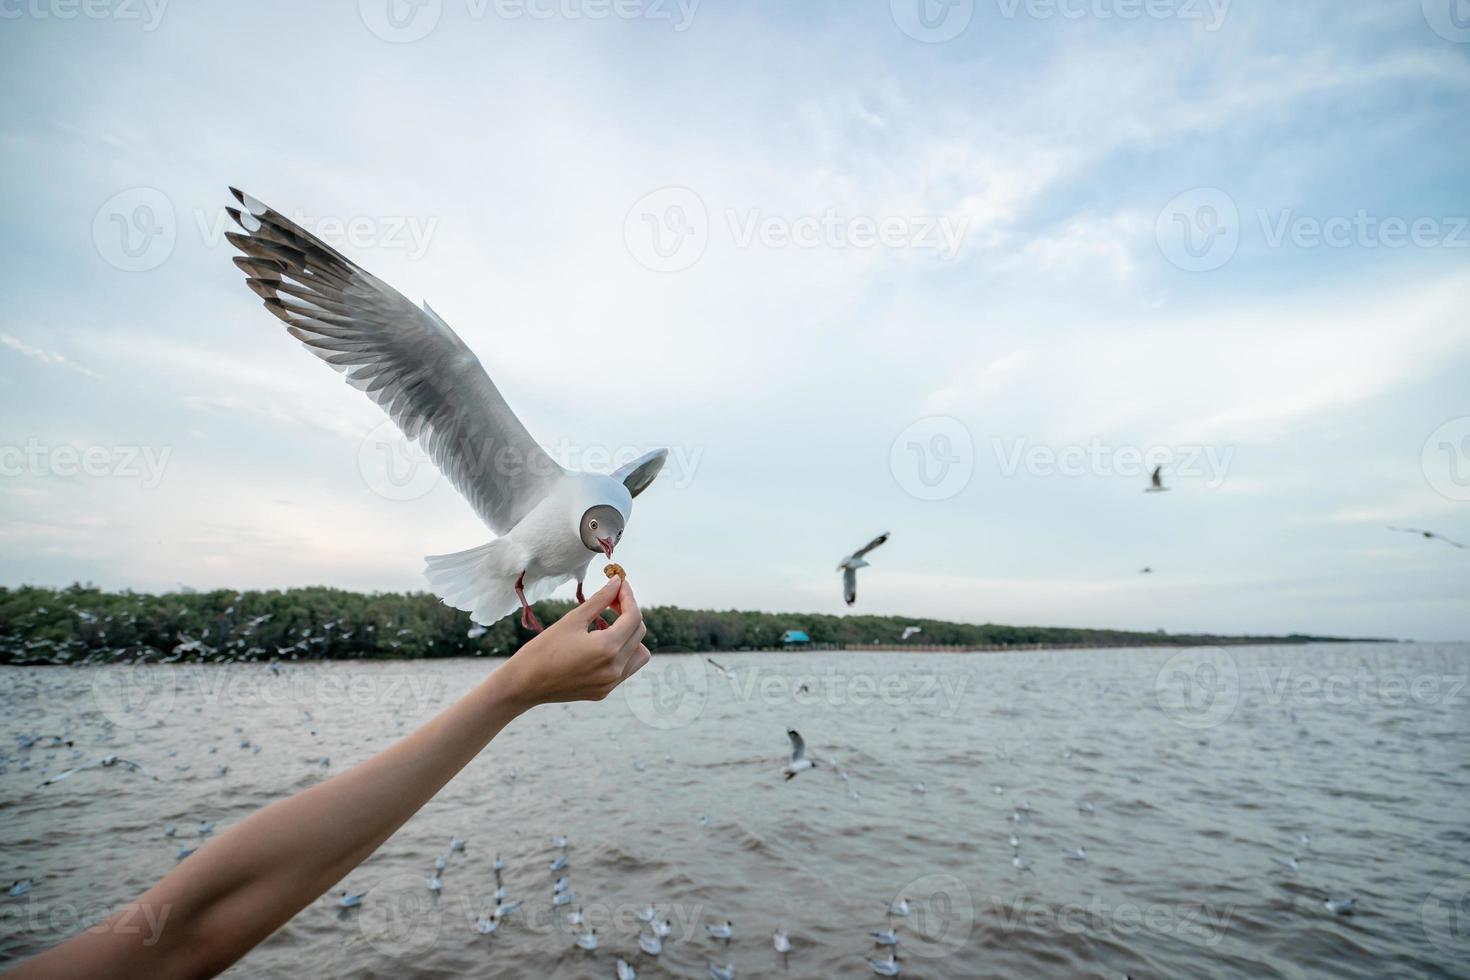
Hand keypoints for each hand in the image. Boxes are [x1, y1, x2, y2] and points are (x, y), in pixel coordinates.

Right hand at [496, 576, 650, 707]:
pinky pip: (626, 668)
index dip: (628, 597)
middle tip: (610, 600)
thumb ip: (600, 599)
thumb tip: (617, 581)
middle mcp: (615, 668)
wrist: (523, 685)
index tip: (619, 583)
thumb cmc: (543, 649)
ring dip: (630, 635)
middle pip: (638, 632)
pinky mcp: (604, 691)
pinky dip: (622, 652)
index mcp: (607, 648)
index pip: (633, 617)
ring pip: (639, 653)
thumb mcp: (572, 619)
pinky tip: (601, 643)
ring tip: (607, 624)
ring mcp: (611, 682)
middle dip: (628, 612)